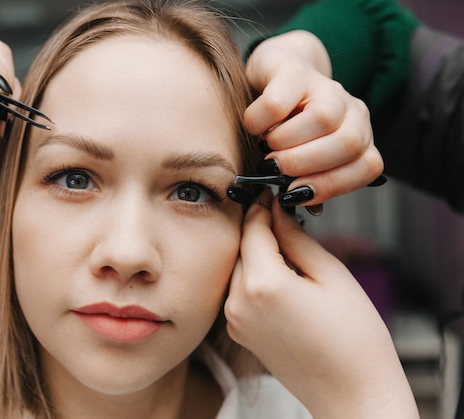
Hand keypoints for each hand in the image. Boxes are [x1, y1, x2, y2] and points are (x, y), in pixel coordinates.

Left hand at [224, 188, 418, 418]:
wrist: (351, 395)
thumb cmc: (353, 339)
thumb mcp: (332, 276)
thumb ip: (297, 238)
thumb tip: (277, 210)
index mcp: (261, 284)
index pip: (252, 227)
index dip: (263, 207)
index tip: (274, 193)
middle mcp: (238, 302)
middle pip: (241, 247)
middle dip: (260, 230)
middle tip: (286, 218)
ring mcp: (234, 320)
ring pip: (239, 268)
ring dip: (257, 254)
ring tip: (290, 253)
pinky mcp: (239, 332)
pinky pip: (240, 291)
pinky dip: (255, 277)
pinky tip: (282, 280)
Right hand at [244, 30, 383, 205]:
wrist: (276, 72)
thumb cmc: (286, 127)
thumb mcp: (301, 158)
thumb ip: (304, 181)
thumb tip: (296, 202)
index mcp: (359, 139)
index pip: (367, 166)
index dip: (331, 185)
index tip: (293, 193)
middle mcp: (352, 112)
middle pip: (349, 142)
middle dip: (305, 163)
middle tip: (275, 167)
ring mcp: (326, 87)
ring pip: (323, 119)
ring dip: (284, 142)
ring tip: (267, 145)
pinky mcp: (293, 71)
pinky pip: (278, 103)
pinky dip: (259, 123)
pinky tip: (255, 127)